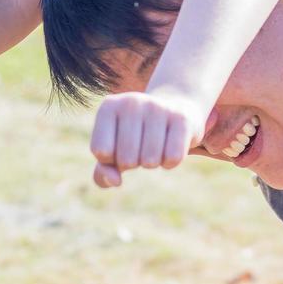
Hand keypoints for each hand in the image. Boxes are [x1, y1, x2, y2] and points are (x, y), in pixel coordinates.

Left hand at [89, 89, 205, 187]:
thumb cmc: (135, 136)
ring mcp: (158, 107)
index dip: (111, 159)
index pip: (102, 152)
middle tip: (140, 146)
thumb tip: (116, 181)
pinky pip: (173, 158)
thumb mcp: (113, 152)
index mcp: (108, 107)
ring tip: (154, 145)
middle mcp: (131, 102)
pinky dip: (170, 162)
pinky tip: (170, 147)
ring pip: (150, 161)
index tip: (119, 145)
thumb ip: (102, 172)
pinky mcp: (181, 118)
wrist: (173, 109)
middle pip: (126, 160)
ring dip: (152, 163)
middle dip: (133, 163)